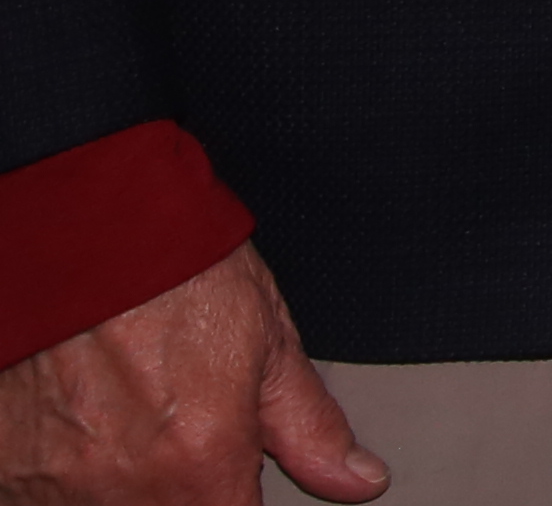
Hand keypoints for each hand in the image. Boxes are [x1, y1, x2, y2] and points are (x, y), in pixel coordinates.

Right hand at [0, 244, 380, 504]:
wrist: (82, 230)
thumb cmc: (172, 269)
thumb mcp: (267, 337)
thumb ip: (307, 425)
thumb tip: (358, 480)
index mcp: (200, 461)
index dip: (239, 494)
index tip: (236, 469)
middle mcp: (121, 486)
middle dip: (184, 484)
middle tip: (179, 419)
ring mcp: (54, 484)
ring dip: (122, 476)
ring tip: (129, 410)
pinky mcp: (6, 468)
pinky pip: (43, 495)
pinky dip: (68, 470)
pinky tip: (82, 419)